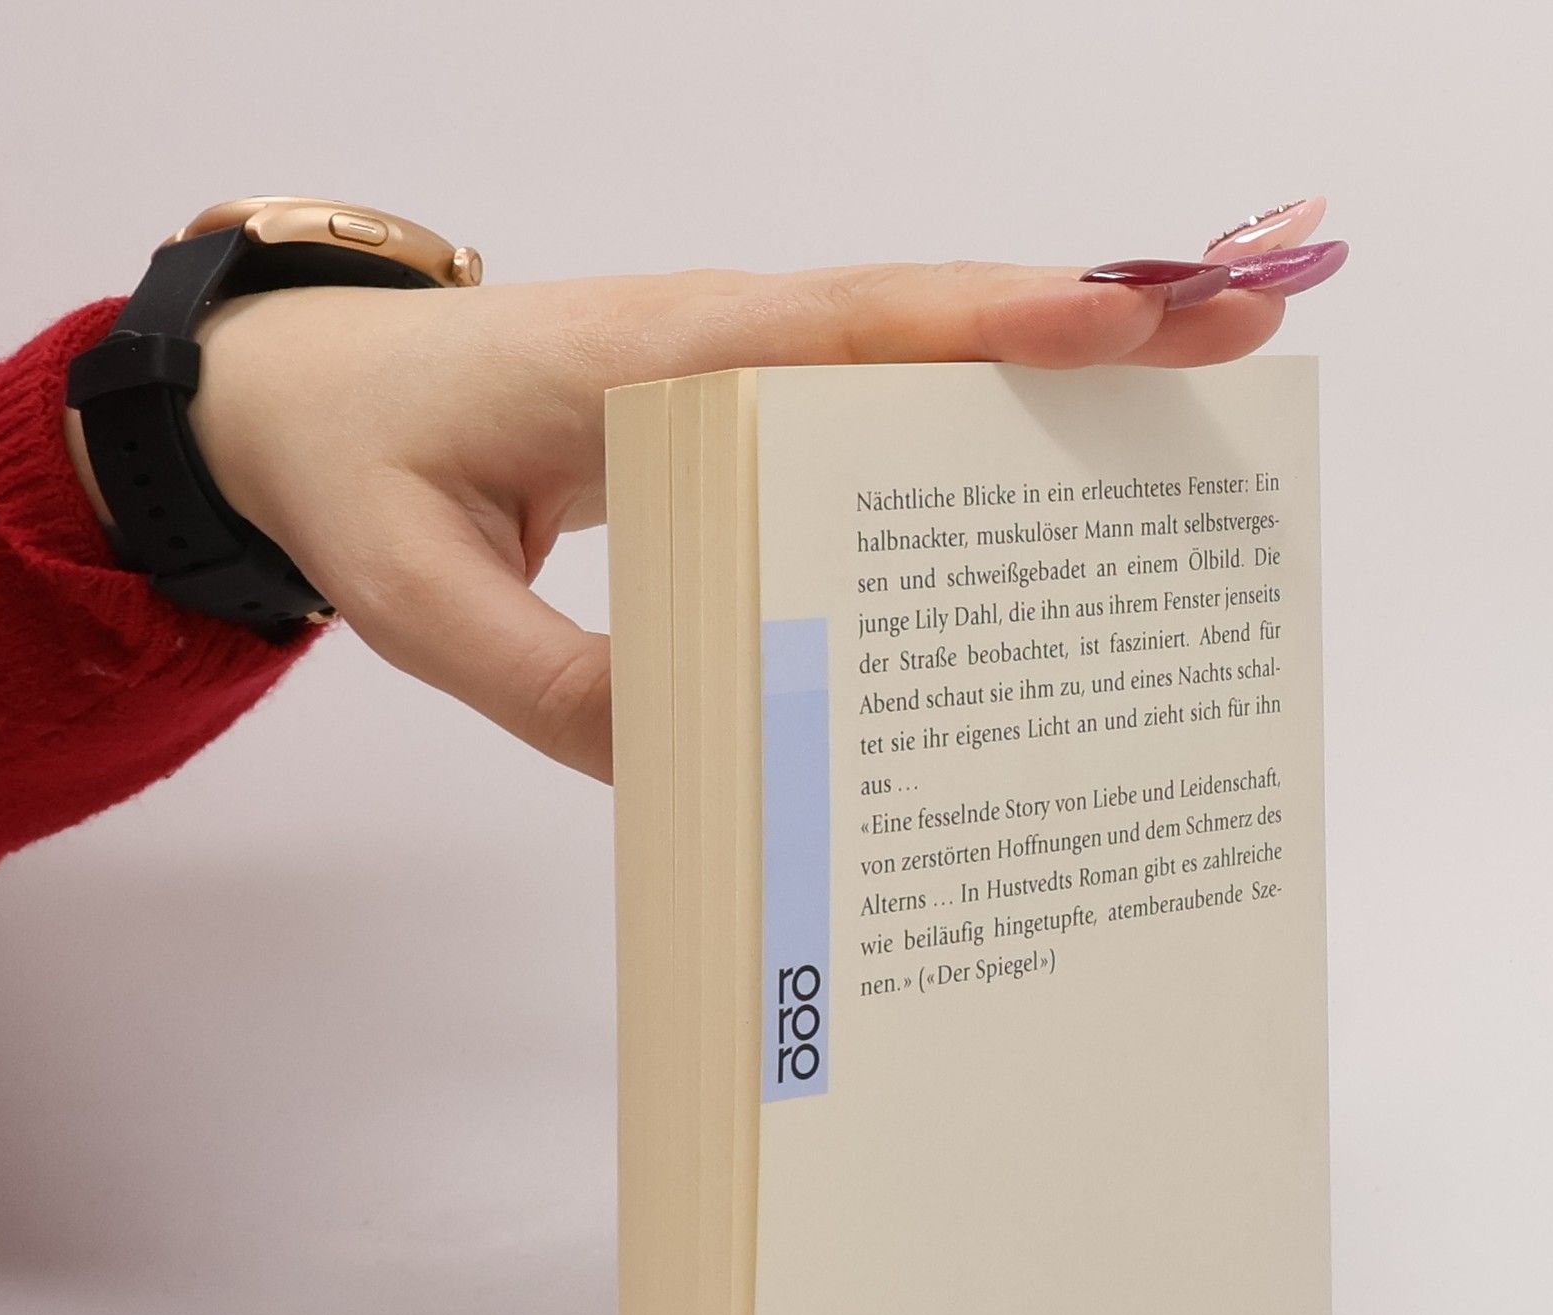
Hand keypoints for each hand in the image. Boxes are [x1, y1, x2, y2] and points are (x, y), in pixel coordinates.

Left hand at [177, 253, 1311, 779]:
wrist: (302, 398)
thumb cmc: (359, 473)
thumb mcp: (422, 602)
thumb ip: (548, 680)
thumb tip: (707, 757)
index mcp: (648, 362)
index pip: (839, 328)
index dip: (987, 323)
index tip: (1132, 319)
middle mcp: (715, 341)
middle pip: (926, 321)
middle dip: (1090, 322)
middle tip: (1251, 332)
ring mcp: (733, 365)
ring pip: (918, 350)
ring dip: (1060, 360)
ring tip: (1206, 384)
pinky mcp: (735, 406)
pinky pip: (872, 396)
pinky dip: (975, 409)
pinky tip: (1052, 462)